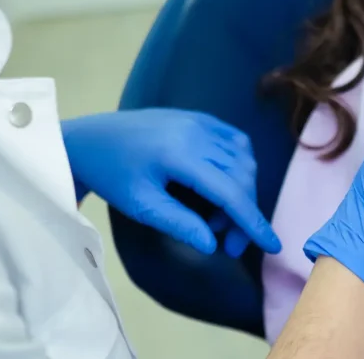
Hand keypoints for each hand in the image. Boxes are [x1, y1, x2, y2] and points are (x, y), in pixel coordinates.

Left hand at [62, 109, 280, 256]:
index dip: (253, 220)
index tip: (272, 246)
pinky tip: (225, 184)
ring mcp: (200, 120)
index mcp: (180, 155)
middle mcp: (197, 132)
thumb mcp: (140, 205)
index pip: (230, 191)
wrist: (91, 139)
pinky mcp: (199, 117)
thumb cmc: (111, 175)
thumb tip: (213, 245)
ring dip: (242, 189)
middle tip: (227, 244)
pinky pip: (234, 139)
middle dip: (243, 213)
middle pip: (241, 176)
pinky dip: (240, 164)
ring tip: (218, 216)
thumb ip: (179, 224)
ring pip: (242, 158)